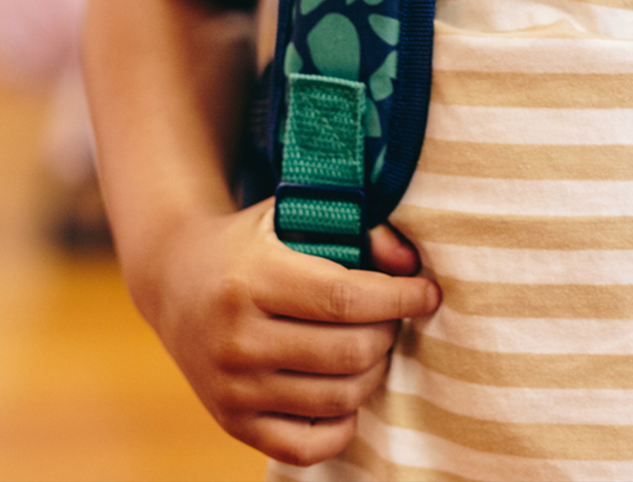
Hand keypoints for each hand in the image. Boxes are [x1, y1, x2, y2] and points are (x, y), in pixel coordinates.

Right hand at [140, 201, 439, 465]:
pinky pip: (305, 447)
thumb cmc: (252, 241)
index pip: (346, 298)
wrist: (174, 277)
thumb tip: (412, 267)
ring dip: (373, 373)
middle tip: (393, 318)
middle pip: (348, 352)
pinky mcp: (231, 423)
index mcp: (253, 279)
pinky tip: (347, 391)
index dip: (400, 298)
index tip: (428, 293)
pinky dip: (342, 425)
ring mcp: (232, 388)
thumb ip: (360, 229)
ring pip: (336, 398)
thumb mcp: (295, 214)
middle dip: (389, 334)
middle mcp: (238, 339)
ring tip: (374, 346)